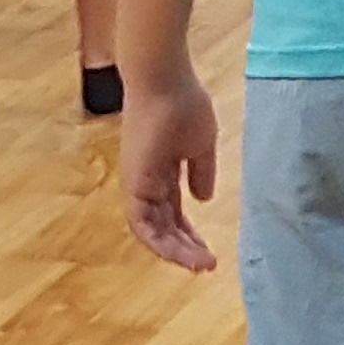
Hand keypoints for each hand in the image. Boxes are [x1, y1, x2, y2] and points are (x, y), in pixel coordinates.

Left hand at [121, 68, 222, 270]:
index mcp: (161, 172)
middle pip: (163, 225)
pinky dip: (162, 243)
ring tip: (202, 265)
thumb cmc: (183, 102)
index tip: (209, 250)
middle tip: (208, 264)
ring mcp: (138, 184)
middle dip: (185, 248)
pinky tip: (186, 252)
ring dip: (176, 251)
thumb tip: (203, 198)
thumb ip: (201, 172)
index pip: (173, 212)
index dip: (189, 233)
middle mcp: (146, 182)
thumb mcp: (200, 144)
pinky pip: (144, 225)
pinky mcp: (134, 185)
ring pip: (152, 231)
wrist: (164, 79)